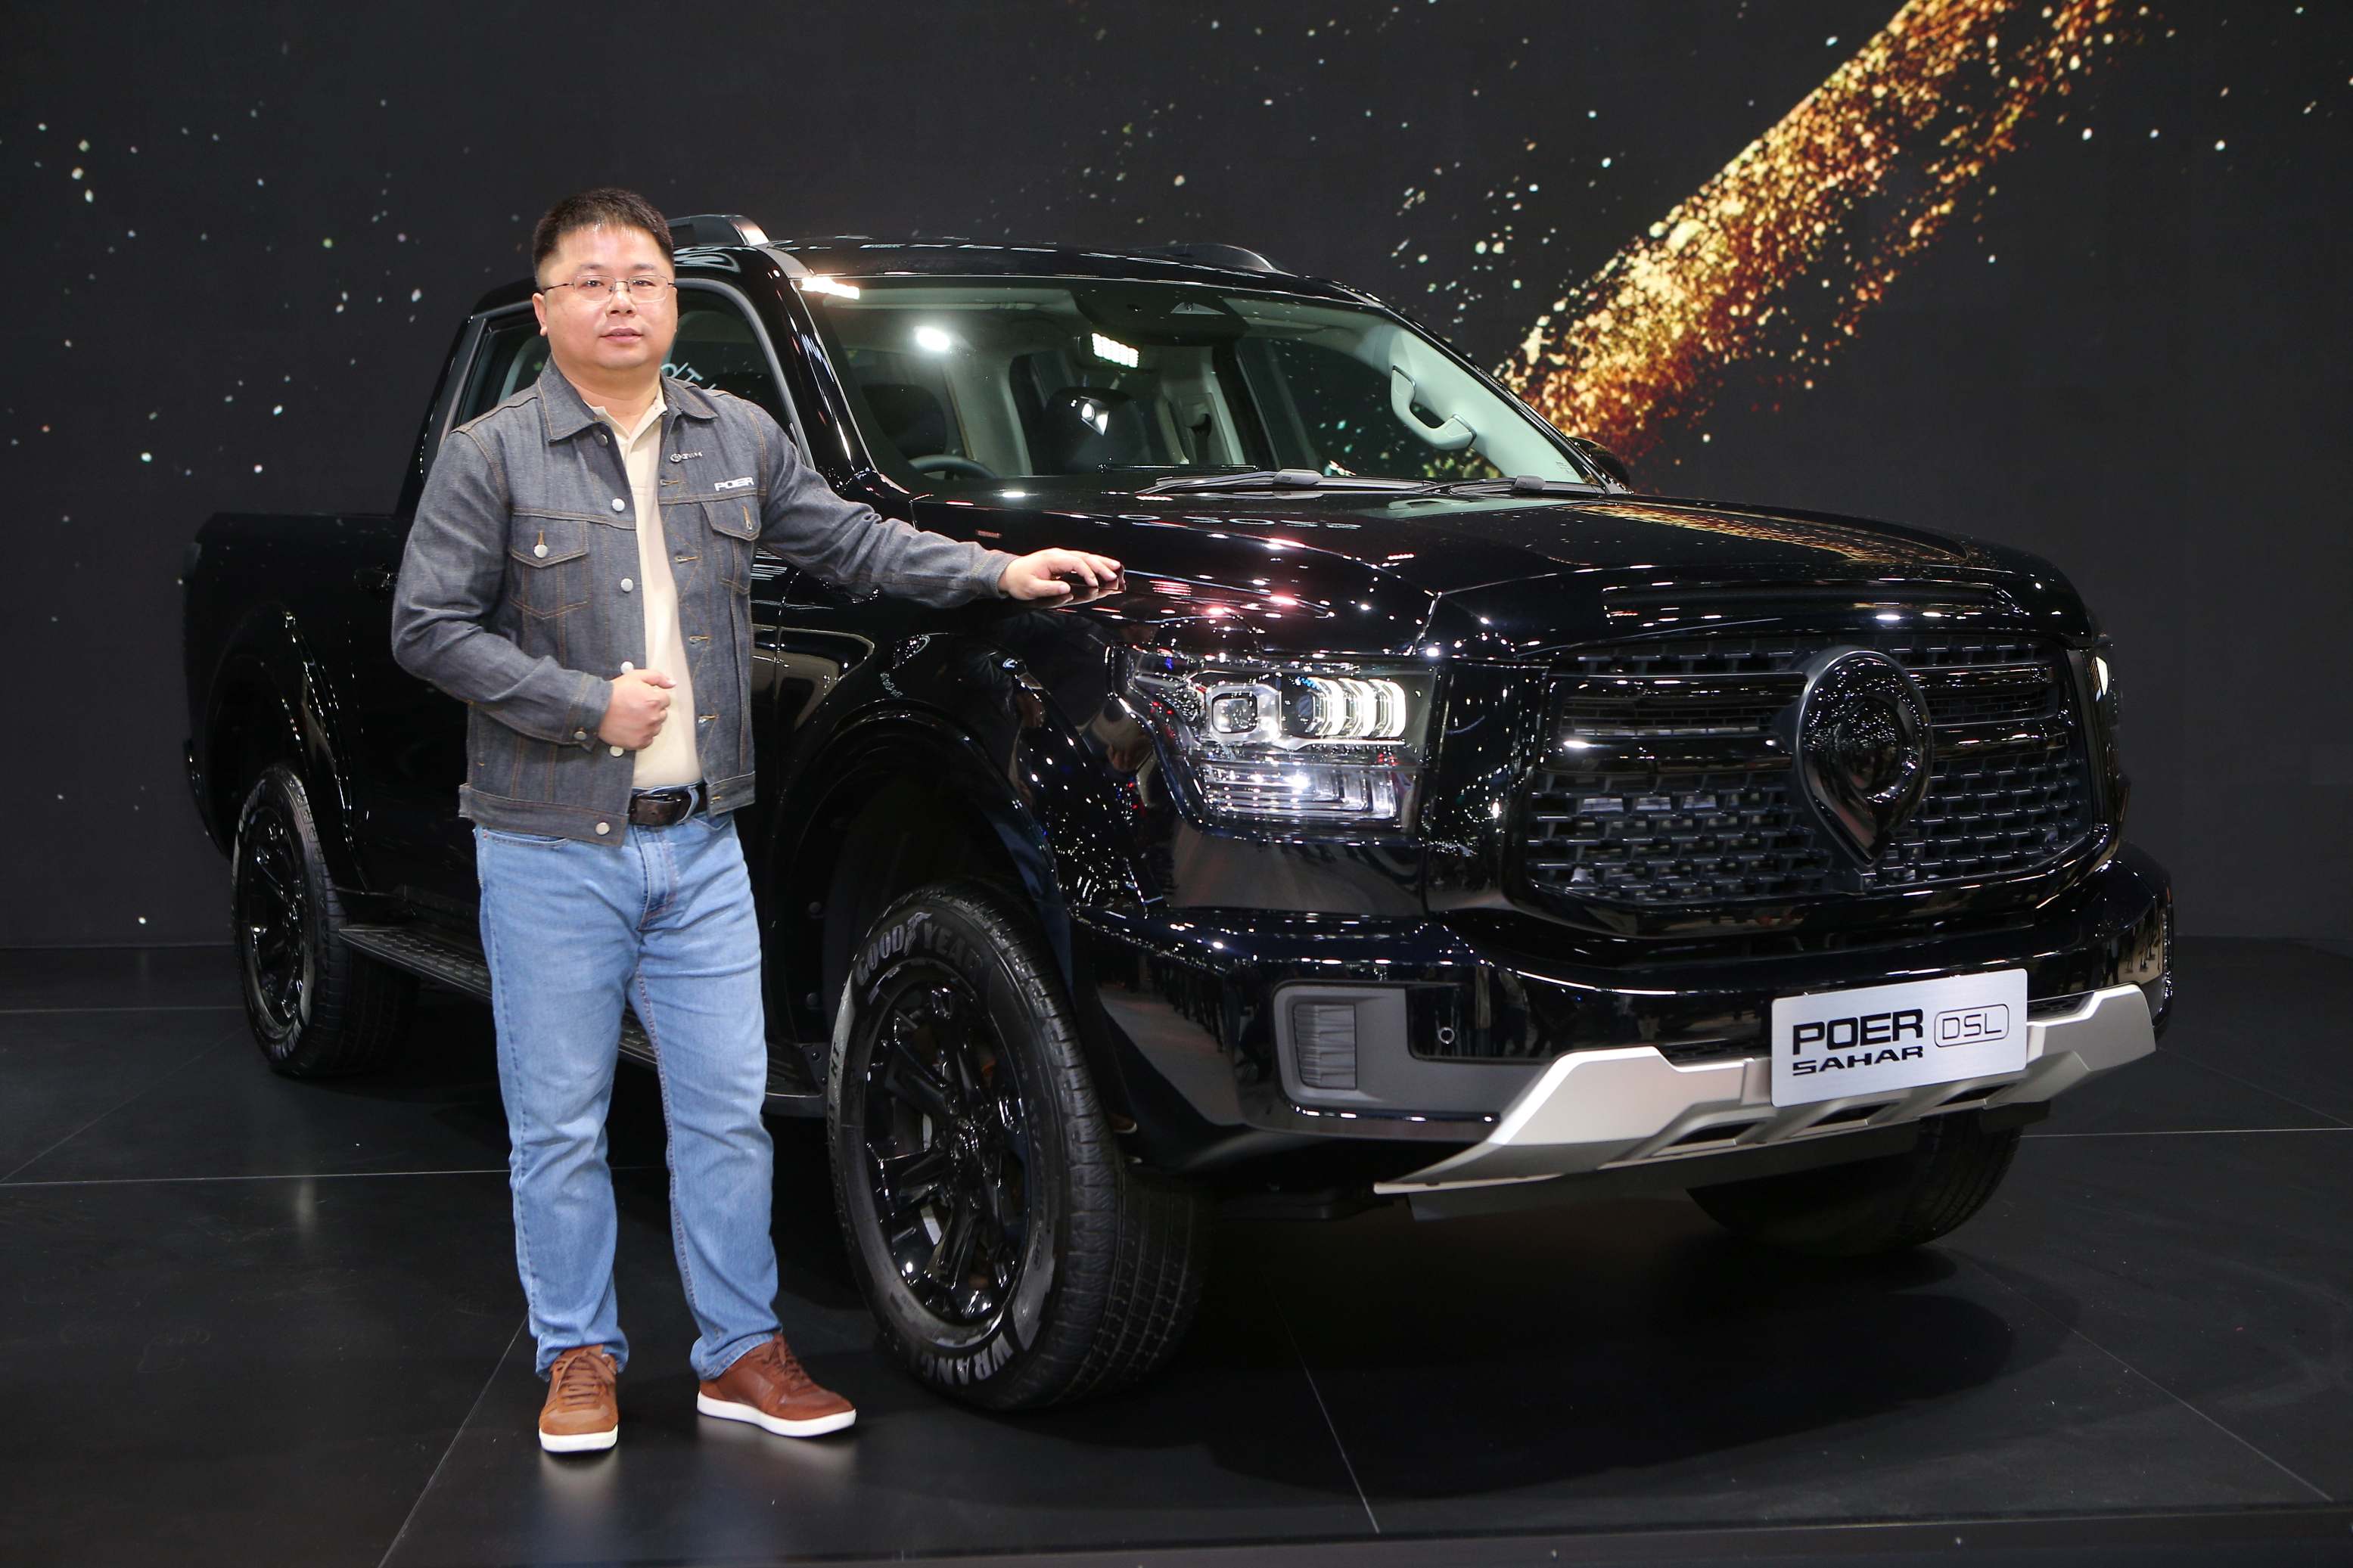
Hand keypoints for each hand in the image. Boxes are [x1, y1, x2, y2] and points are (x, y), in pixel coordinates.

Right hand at [597, 668, 675, 748]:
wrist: (596, 709)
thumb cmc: (614, 693)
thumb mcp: (636, 676)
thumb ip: (657, 677)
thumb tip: (672, 683)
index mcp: (654, 701)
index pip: (665, 700)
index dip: (654, 697)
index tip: (643, 698)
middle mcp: (653, 718)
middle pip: (662, 714)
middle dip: (653, 710)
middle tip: (636, 707)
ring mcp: (646, 732)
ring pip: (656, 727)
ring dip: (648, 722)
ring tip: (633, 717)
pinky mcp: (639, 742)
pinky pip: (648, 739)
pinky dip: (642, 734)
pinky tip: (632, 727)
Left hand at [999, 548, 1122, 600]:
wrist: (1008, 574)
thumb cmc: (1019, 581)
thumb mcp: (1031, 588)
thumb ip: (1049, 588)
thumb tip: (1066, 589)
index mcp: (1052, 559)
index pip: (1076, 563)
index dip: (1088, 573)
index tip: (1095, 584)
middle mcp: (1058, 555)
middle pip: (1084, 557)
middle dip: (1101, 565)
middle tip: (1114, 574)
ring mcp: (1060, 556)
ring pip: (1084, 556)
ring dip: (1100, 562)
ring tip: (1115, 567)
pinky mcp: (1061, 561)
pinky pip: (1080, 560)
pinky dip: (1093, 563)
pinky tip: (1102, 566)